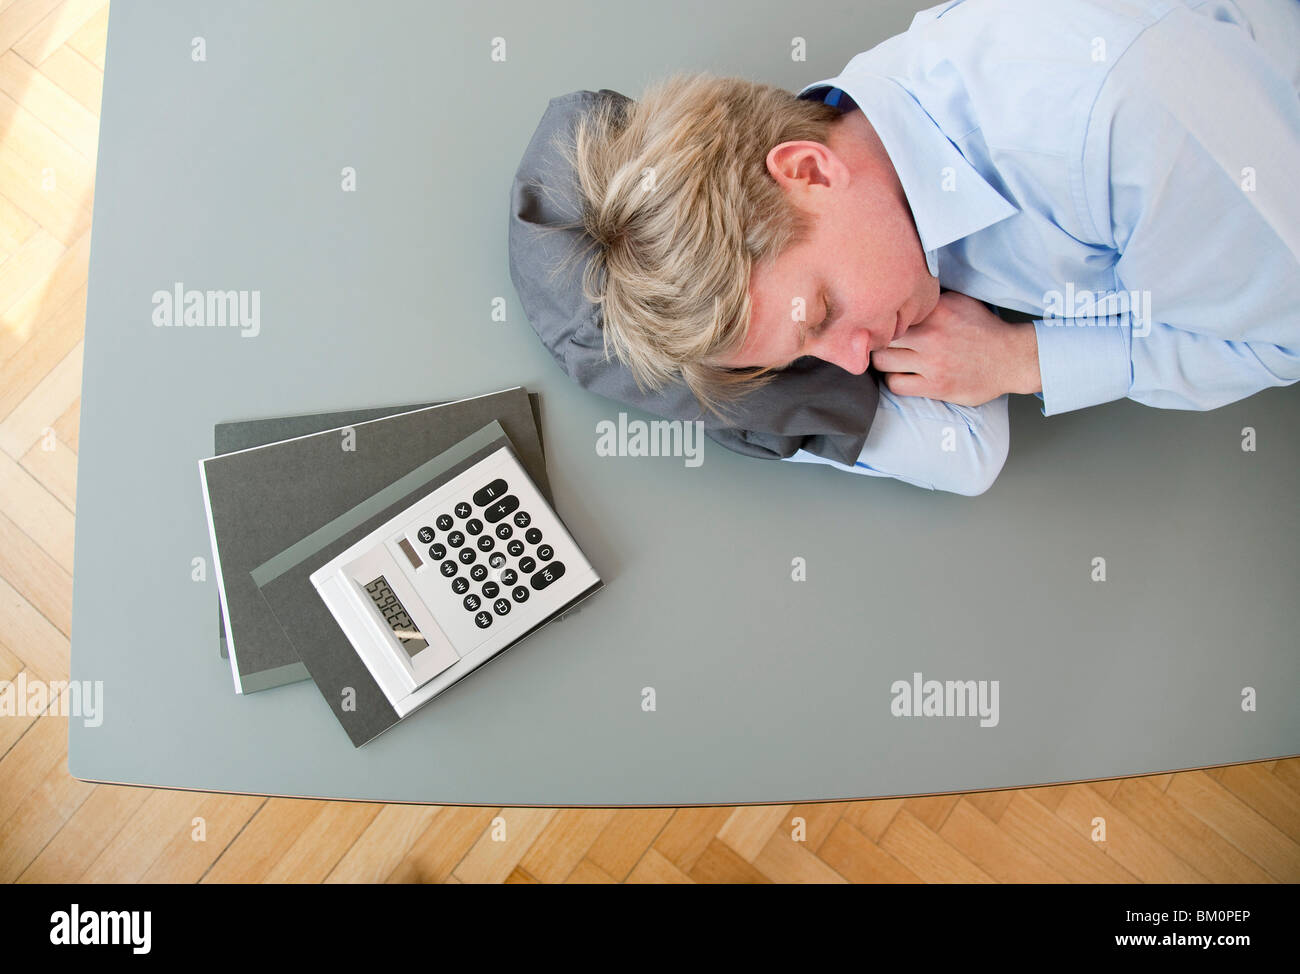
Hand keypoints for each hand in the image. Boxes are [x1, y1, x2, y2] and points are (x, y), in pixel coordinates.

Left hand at [872, 291, 1041, 404]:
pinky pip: (896, 385)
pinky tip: (901, 375)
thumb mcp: (959, 301)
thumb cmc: (982, 329)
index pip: (890, 310)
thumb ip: (930, 298)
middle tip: (877, 342)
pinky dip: (894, 381)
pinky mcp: (936, 386)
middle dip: (876, 339)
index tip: (873, 320)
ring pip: (882, 362)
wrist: (1011, 358)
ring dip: (882, 361)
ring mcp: (932, 362)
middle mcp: (932, 335)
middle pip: (880, 336)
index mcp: (936, 310)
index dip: (877, 316)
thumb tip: (900, 289)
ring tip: (890, 359)